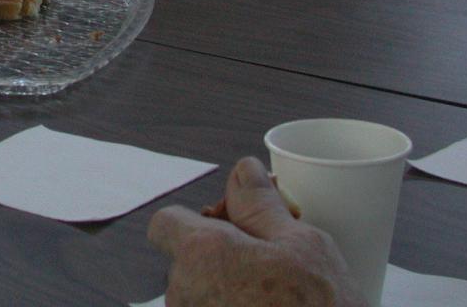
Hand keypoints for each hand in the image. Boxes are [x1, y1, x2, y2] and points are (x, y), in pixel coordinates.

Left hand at [148, 157, 365, 306]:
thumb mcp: (302, 243)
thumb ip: (260, 205)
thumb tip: (242, 171)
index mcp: (201, 254)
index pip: (165, 224)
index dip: (193, 223)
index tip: (225, 231)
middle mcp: (183, 293)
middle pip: (184, 262)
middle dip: (217, 260)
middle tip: (264, 266)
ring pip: (197, 296)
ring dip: (225, 292)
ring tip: (272, 297)